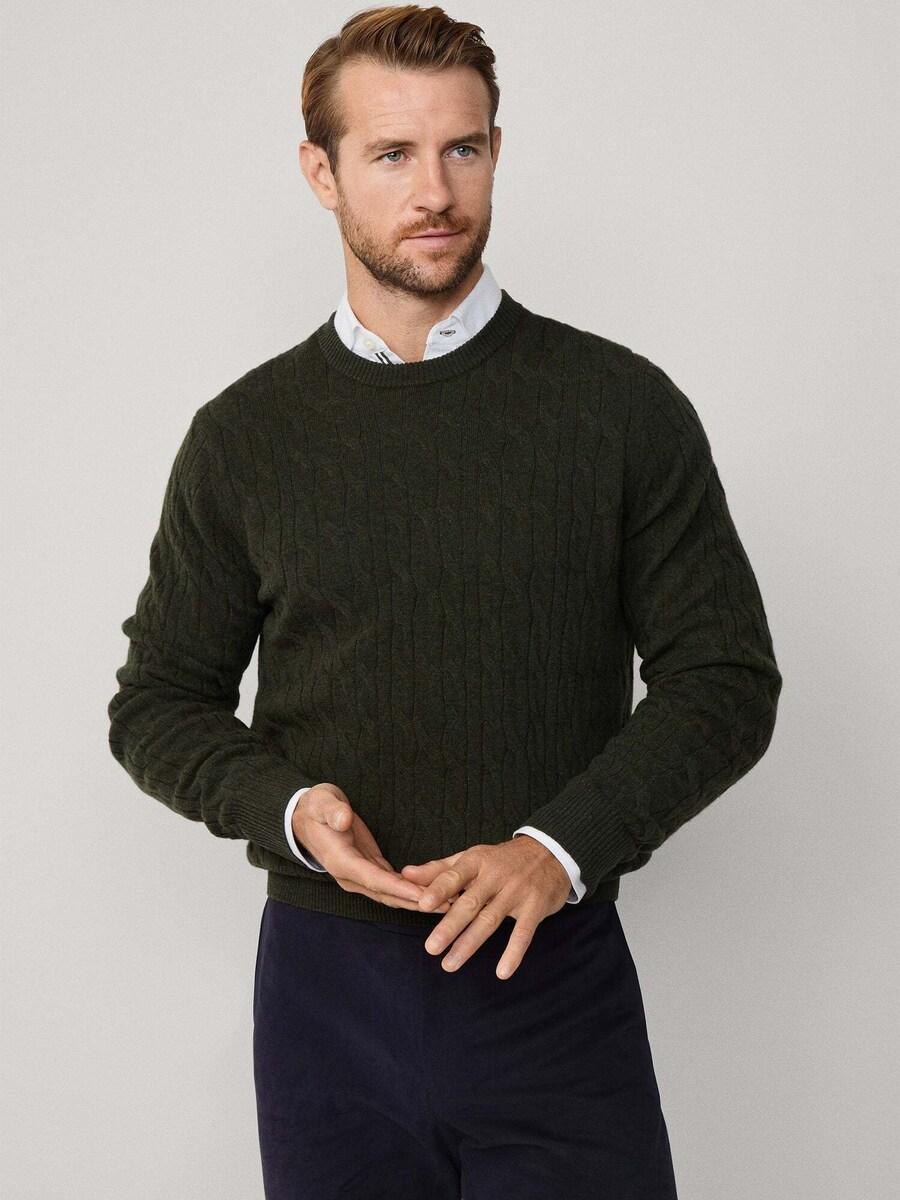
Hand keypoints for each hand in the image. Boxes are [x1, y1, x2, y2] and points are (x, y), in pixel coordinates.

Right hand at [291, 784, 452, 912]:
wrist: (304, 815)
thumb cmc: (315, 806)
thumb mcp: (321, 802)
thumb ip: (333, 811)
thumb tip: (344, 819)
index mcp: (341, 862)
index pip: (375, 880)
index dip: (400, 890)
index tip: (424, 896)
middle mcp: (350, 875)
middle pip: (387, 894)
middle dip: (417, 902)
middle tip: (448, 906)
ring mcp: (359, 875)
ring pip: (391, 894)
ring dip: (418, 901)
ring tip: (449, 905)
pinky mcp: (368, 869)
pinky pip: (392, 885)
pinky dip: (411, 892)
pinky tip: (432, 893)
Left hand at [399, 835, 571, 978]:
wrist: (551, 852)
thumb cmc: (503, 859)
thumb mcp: (473, 857)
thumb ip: (439, 869)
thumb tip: (405, 874)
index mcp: (478, 861)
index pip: (455, 875)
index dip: (438, 889)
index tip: (422, 905)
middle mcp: (496, 875)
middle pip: (470, 903)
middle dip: (450, 926)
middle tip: (431, 947)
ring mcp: (517, 892)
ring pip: (490, 920)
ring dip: (470, 944)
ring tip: (450, 964)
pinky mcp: (535, 907)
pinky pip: (524, 933)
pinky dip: (513, 953)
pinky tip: (502, 972)